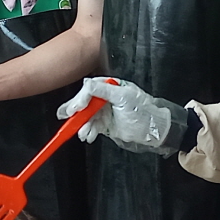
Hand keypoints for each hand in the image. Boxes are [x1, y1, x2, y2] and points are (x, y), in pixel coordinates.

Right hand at [58, 77, 180, 153]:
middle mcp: (104, 98)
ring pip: (86, 117)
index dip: (81, 98)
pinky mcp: (104, 124)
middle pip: (84, 102)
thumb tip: (87, 84)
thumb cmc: (142, 110)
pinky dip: (88, 132)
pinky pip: (91, 127)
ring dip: (82, 125)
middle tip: (67, 118)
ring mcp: (104, 112)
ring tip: (83, 132)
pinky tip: (88, 135)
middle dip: (75, 111)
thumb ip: (104, 90)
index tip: (78, 107)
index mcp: (110, 86)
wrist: (152, 129)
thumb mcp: (123, 97)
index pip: (89, 89)